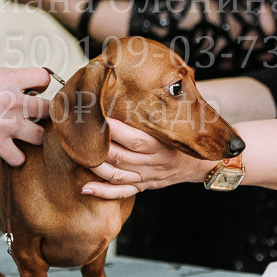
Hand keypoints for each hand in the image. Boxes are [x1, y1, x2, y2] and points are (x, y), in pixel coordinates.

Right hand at [0, 64, 50, 165]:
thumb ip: (7, 76)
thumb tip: (22, 80)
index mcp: (10, 79)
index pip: (45, 78)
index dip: (42, 85)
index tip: (33, 90)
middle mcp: (12, 101)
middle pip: (48, 110)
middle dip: (44, 113)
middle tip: (33, 116)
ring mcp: (5, 123)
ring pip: (41, 136)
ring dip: (35, 136)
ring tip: (26, 134)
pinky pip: (18, 158)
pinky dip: (16, 157)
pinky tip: (10, 151)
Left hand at [80, 118, 211, 199]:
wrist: (199, 165)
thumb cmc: (183, 139)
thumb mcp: (175, 123)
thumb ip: (156, 109)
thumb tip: (135, 84)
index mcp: (160, 145)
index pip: (135, 139)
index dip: (115, 131)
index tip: (98, 118)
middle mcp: (152, 163)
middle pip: (121, 157)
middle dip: (98, 148)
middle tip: (79, 136)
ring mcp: (146, 176)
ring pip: (117, 175)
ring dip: (96, 167)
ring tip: (78, 157)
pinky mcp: (142, 187)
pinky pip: (121, 192)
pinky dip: (103, 192)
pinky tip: (85, 188)